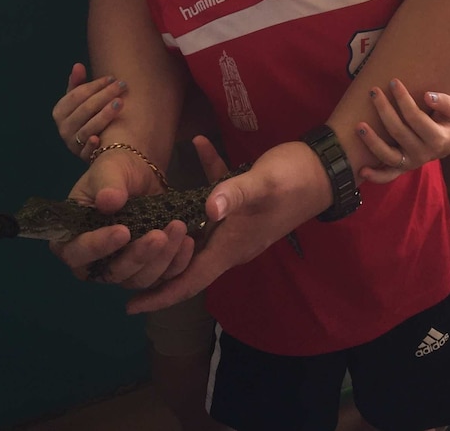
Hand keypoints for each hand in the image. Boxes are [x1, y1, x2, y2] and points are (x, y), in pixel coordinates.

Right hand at [50, 149, 195, 287]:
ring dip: (161, 259)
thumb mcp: (109, 170)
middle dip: (138, 256)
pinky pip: (162, 277)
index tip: (123, 231)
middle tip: (159, 235)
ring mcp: (122, 268)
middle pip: (112, 273)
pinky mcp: (147, 268)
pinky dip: (176, 263)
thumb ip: (107, 185)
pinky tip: (188, 241)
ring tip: (178, 229)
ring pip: (139, 279)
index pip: (78, 252)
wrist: (139, 171)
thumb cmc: (115, 170)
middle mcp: (95, 261)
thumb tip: (109, 201)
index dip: (99, 246)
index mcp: (72, 238)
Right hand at [52, 63, 126, 159]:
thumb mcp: (78, 100)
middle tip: (122, 85)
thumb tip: (78, 65)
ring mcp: (72, 143)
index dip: (95, 85)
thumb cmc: (85, 115)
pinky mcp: (82, 156)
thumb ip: (78, 84)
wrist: (87, 144)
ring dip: (104, 115)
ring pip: (88, 128)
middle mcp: (63, 128)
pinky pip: (86, 151)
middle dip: (105, 95)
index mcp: (59, 112)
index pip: (77, 95)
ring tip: (120, 102)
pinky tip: (100, 138)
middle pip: (85, 109)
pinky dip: (91, 145)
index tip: (111, 78)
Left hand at [124, 137, 332, 314]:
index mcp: (233, 245)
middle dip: (157, 263)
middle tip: (122, 257)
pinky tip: (199, 144)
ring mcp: (237, 223)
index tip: (128, 305)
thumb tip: (207, 207)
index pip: (190, 281)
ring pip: (197, 231)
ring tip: (143, 216)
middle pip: (187, 263)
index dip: (160, 295)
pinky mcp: (243, 201)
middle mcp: (232, 241)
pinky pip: (216, 194)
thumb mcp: (263, 182)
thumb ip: (234, 192)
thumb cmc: (295, 179)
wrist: (328, 167)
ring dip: (174, 224)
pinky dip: (205, 175)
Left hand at [356, 80, 449, 184]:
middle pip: (398, 132)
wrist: (448, 142)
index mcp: (437, 139)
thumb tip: (427, 96)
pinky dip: (375, 176)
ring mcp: (411, 163)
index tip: (394, 82)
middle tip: (374, 91)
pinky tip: (361, 170)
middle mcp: (423, 154)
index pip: (416, 117)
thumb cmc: (448, 120)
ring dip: (372, 142)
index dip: (404, 99)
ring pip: (388, 155)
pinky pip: (387, 176)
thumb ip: (445, 103)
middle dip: (384, 110)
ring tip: (359, 125)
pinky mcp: (401, 168)